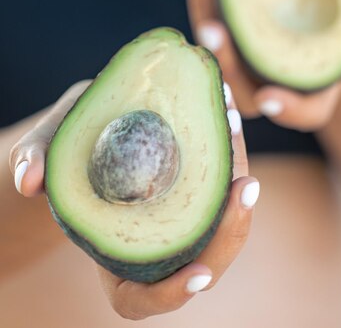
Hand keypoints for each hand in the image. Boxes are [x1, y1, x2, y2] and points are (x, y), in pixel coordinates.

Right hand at [9, 79, 257, 319]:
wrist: (91, 126)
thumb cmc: (64, 148)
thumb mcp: (44, 147)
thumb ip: (35, 160)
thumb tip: (29, 181)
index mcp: (117, 256)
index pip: (144, 297)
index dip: (171, 294)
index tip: (198, 274)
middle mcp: (159, 243)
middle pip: (205, 258)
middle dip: (231, 227)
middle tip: (245, 185)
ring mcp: (184, 216)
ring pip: (224, 215)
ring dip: (237, 172)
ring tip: (231, 125)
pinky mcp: (201, 185)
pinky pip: (222, 176)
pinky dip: (228, 145)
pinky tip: (223, 108)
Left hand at [185, 0, 340, 130]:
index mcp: (308, 86)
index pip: (301, 112)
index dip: (287, 109)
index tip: (270, 99)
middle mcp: (265, 75)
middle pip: (237, 80)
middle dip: (224, 56)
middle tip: (213, 30)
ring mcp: (239, 46)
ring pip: (212, 35)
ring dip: (203, 0)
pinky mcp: (222, 14)